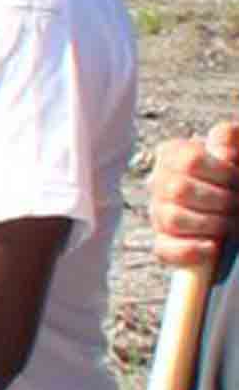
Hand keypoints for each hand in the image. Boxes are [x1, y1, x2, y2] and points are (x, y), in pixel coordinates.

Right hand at [150, 122, 238, 270]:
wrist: (238, 207)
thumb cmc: (237, 182)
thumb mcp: (238, 155)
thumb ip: (231, 139)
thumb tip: (223, 141)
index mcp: (175, 155)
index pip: (190, 161)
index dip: (221, 172)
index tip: (237, 177)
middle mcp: (160, 183)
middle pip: (178, 190)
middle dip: (219, 200)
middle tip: (237, 203)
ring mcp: (159, 215)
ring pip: (171, 218)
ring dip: (211, 224)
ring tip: (230, 224)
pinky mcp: (164, 245)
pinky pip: (164, 250)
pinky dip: (192, 250)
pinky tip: (213, 247)